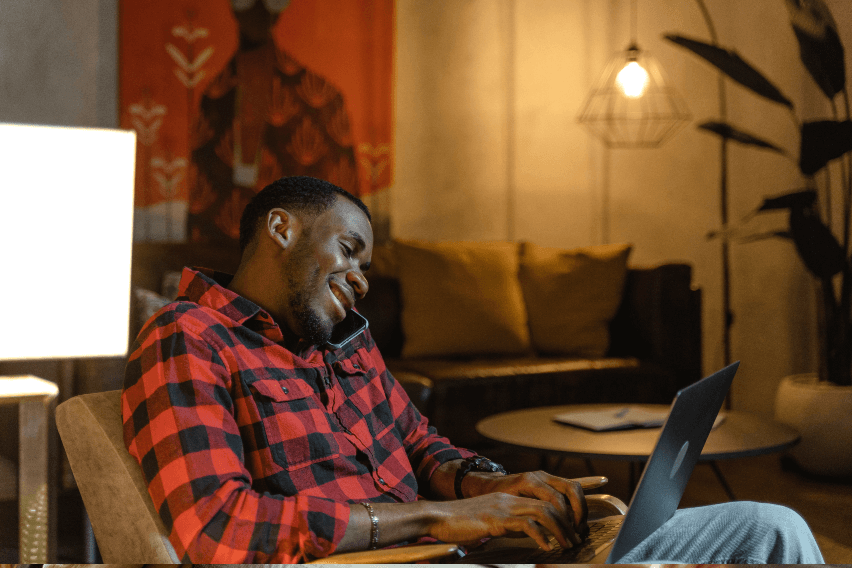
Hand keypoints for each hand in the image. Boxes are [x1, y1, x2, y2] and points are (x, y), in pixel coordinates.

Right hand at [427, 491, 578, 549]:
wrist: (437, 516)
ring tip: (567, 545)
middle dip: (568, 523)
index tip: (572, 530)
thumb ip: (509, 524)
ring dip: (560, 529)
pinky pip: (526, 524)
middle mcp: (510, 499)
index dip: (563, 514)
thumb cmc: (460, 523)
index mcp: (510, 498)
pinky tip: (546, 547)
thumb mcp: (491, 521)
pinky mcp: (496, 518)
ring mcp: (503, 507)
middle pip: (550, 504)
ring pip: (543, 512)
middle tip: (576, 540)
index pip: (545, 499)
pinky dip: (540, 536)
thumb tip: (530, 534)